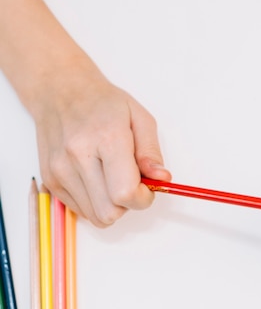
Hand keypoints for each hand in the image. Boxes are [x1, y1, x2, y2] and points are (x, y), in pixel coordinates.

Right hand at [32, 64, 170, 226]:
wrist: (59, 91)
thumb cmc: (103, 104)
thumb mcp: (140, 118)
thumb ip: (152, 152)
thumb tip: (162, 178)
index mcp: (106, 138)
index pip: (125, 193)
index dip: (143, 199)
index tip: (147, 187)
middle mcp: (78, 156)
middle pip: (110, 212)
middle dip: (128, 205)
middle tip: (131, 182)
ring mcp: (60, 170)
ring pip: (96, 217)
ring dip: (112, 206)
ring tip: (112, 179)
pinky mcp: (50, 180)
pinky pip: (82, 212)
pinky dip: (95, 203)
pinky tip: (97, 180)